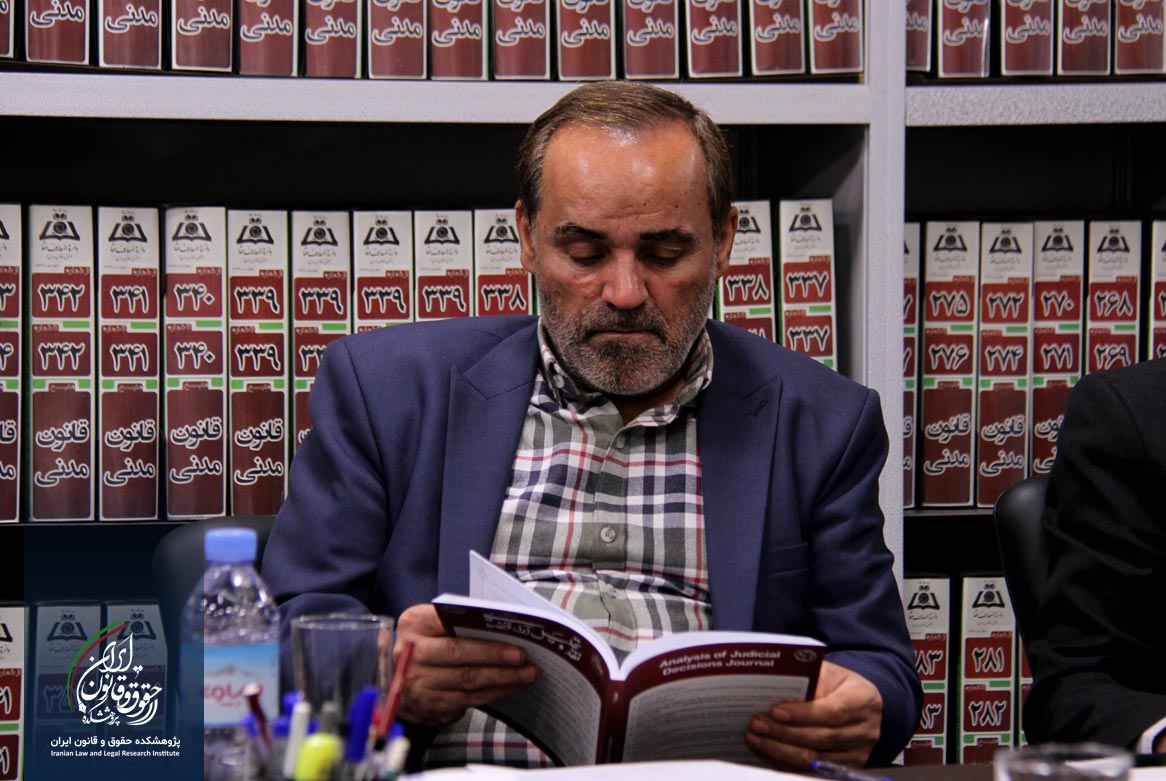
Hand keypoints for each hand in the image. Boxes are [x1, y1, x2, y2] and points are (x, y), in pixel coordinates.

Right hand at [393, 603, 538, 727]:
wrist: (402, 680)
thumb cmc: (430, 643)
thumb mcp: (434, 625)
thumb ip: (459, 621)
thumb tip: (505, 623)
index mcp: (413, 624)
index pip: (448, 624)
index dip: (478, 630)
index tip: (513, 635)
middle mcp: (410, 654)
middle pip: (458, 654)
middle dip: (495, 656)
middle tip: (524, 658)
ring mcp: (418, 682)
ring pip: (467, 680)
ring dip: (503, 678)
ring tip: (528, 673)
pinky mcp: (430, 705)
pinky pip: (469, 699)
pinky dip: (495, 692)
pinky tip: (513, 686)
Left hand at [745, 660, 882, 769]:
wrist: (856, 704)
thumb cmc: (836, 685)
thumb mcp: (828, 673)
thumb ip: (806, 679)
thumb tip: (770, 686)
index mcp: (864, 699)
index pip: (833, 711)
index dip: (803, 714)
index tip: (775, 711)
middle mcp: (865, 730)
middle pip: (821, 738)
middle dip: (784, 733)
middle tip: (756, 725)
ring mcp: (857, 753)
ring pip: (814, 759)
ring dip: (779, 750)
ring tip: (754, 739)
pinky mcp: (844, 769)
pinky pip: (810, 771)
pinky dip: (784, 763)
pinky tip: (765, 752)